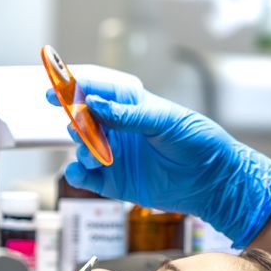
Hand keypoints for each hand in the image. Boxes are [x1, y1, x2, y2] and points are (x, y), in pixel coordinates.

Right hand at [45, 69, 270, 245]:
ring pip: (83, 147)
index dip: (72, 89)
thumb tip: (93, 103)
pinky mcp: (115, 181)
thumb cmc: (198, 141)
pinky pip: (87, 177)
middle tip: (79, 127)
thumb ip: (128, 114)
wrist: (215, 180)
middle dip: (76, 121)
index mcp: (132, 105)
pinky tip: (79, 171)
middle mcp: (119, 128)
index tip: (54, 92)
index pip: (96, 91)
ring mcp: (115, 155)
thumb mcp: (165, 120)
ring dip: (81, 148)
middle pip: (84, 119)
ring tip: (92, 154)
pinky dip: (77, 173)